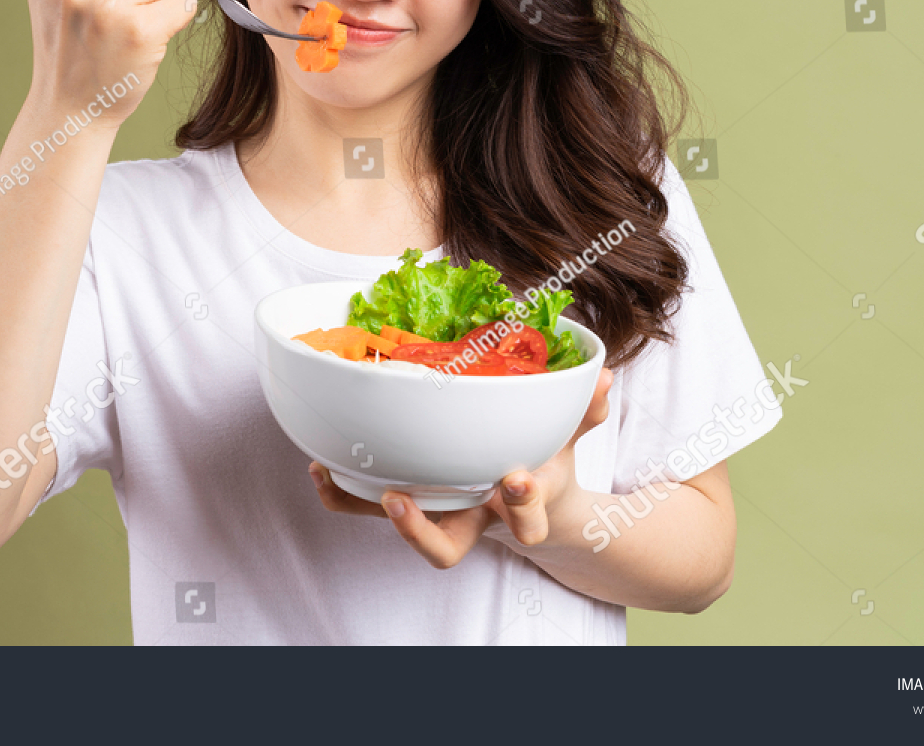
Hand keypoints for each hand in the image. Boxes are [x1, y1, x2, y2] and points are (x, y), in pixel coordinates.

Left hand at [309, 366, 612, 567]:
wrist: (528, 504)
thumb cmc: (545, 465)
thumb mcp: (569, 440)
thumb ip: (586, 411)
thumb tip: (605, 375)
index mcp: (518, 507)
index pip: (526, 519)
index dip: (522, 505)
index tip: (515, 478)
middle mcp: (471, 521)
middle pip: (446, 549)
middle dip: (422, 531)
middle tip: (397, 498)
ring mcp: (437, 515)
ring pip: (397, 529)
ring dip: (363, 508)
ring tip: (332, 476)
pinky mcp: (409, 504)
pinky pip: (368, 506)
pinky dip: (343, 490)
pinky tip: (318, 461)